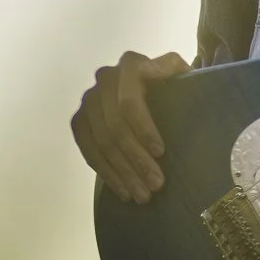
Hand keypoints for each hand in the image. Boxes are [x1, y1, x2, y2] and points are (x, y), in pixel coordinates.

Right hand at [72, 50, 189, 202]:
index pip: (130, 102)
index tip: (161, 153)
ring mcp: (88, 100)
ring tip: (143, 195)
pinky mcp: (79, 121)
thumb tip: (159, 73)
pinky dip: (107, 174)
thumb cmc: (174, 84)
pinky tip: (124, 191)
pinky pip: (88, 152)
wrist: (153, 87)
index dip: (143, 129)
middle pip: (115, 127)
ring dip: (123, 173)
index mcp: (131, 64)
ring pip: (102, 143)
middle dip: (136, 159)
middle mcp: (104, 79)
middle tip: (156, 184)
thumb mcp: (181, 73)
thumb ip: (175, 71)